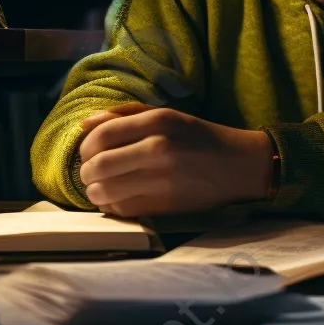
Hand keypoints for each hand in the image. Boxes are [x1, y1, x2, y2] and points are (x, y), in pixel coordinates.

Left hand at [77, 103, 273, 217]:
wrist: (239, 166)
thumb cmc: (199, 137)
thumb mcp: (167, 115)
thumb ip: (125, 115)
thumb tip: (85, 125)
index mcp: (158, 121)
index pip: (102, 135)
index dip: (86, 146)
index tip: (87, 152)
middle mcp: (159, 148)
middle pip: (98, 164)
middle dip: (86, 171)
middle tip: (90, 172)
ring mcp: (162, 179)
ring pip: (105, 190)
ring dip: (94, 191)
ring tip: (99, 187)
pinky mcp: (166, 204)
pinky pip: (122, 209)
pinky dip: (110, 206)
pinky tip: (114, 199)